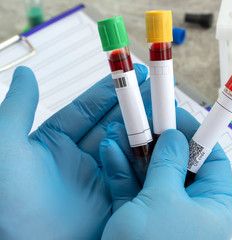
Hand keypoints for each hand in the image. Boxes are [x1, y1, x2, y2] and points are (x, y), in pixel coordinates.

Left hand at [0, 64, 147, 238]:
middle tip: (158, 91)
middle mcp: (79, 158)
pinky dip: (148, 160)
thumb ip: (18, 107)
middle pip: (113, 125)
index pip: (89, 109)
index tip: (132, 73)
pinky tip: (162, 145)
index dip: (111, 90)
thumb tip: (26, 73)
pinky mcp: (109, 200)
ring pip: (127, 148)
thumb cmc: (2, 197)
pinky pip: (133, 175)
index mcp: (55, 141)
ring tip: (167, 113)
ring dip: (147, 130)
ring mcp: (96, 179)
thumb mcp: (5, 145)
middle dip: (136, 107)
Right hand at [100, 107, 231, 239]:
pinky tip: (112, 150)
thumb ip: (168, 164)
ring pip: (151, 174)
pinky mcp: (135, 220)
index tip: (180, 116)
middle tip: (148, 117)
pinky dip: (121, 170)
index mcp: (210, 208)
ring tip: (125, 127)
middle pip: (179, 165)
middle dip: (160, 141)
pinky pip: (130, 189)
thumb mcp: (164, 201)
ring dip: (136, 151)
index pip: (214, 162)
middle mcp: (188, 211)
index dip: (199, 136)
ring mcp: (160, 215)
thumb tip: (175, 139)